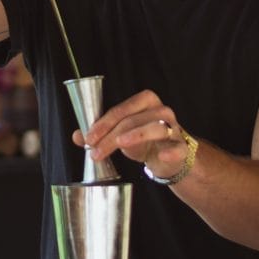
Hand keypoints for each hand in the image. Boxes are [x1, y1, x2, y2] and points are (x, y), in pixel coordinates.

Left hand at [73, 89, 188, 178]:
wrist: (168, 157)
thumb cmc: (144, 140)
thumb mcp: (120, 134)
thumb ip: (99, 134)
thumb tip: (77, 135)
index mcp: (145, 101)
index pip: (121, 110)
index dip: (103, 123)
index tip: (89, 138)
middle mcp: (161, 110)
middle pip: (133, 120)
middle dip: (111, 136)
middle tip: (95, 151)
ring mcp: (173, 128)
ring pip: (155, 128)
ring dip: (136, 135)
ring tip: (121, 144)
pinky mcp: (181, 147)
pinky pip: (177, 147)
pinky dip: (170, 151)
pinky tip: (162, 155)